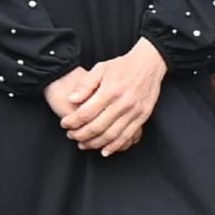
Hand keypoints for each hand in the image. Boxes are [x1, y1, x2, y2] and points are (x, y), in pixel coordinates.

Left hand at [51, 39, 166, 155]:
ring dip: (94, 143)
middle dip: (80, 135)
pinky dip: (115, 146)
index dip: (72, 122)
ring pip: (111, 135)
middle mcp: (122, 103)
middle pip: (97, 127)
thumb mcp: (101, 68)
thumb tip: (72, 99)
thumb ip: (85, 84)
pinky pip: (127, 136)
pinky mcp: (142, 116)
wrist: (149, 63)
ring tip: (83, 144)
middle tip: (71, 136)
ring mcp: (134, 111)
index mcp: (110, 91)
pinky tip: (105, 150)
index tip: (64, 124)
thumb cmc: (123, 65)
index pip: (86, 113)